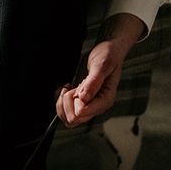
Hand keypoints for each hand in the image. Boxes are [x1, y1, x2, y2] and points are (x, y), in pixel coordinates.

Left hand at [56, 12, 144, 127]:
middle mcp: (97, 105)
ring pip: (68, 117)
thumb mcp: (101, 65)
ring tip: (67, 87)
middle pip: (74, 119)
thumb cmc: (108, 56)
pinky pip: (66, 110)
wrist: (109, 50)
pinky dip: (61, 100)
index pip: (83, 113)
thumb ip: (93, 82)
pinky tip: (66, 87)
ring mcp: (89, 104)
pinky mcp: (82, 101)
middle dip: (66, 103)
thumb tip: (83, 98)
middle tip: (70, 86)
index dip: (74, 102)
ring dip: (62, 102)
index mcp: (105, 100)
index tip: (75, 88)